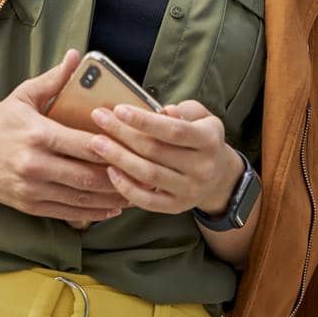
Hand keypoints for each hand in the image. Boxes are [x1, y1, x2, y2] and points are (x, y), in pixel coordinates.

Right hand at [0, 48, 130, 228]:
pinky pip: (66, 212)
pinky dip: (92, 212)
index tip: (134, 147)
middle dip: (117, 177)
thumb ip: (55, 79)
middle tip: (142, 174)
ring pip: (80, 197)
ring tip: (135, 193)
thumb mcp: (25, 94)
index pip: (84, 145)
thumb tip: (77, 56)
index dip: (112, 148)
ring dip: (110, 198)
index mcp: (37, 134)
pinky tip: (110, 207)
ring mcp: (30, 188)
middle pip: (87, 175)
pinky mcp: (27, 204)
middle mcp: (34, 164)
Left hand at [88, 98, 243, 215]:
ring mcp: (189, 190)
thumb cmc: (203, 139)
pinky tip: (110, 170)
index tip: (118, 109)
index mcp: (208, 140)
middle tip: (98, 119)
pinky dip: (126, 187)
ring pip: (148, 175)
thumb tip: (162, 111)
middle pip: (155, 151)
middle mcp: (202, 168)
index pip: (173, 130)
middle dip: (122, 134)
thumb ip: (183, 110)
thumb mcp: (203, 117)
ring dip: (118, 158)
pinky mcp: (176, 207)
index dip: (144, 120)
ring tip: (97, 143)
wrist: (220, 177)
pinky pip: (146, 200)